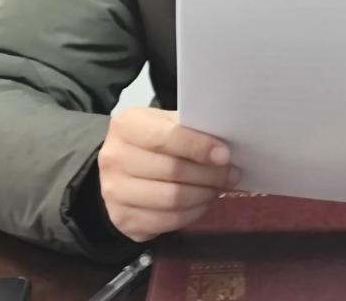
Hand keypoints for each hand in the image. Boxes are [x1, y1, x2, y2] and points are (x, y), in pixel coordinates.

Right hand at [97, 107, 237, 242]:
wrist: (121, 165)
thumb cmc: (152, 139)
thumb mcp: (166, 123)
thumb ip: (190, 130)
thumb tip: (225, 150)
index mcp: (126, 126)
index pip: (166, 138)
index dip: (199, 147)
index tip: (225, 155)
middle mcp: (114, 158)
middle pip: (172, 171)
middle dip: (210, 175)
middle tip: (232, 174)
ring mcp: (113, 192)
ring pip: (171, 200)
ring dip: (204, 195)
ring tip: (218, 188)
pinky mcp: (121, 219)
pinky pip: (166, 222)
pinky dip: (192, 214)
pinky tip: (202, 202)